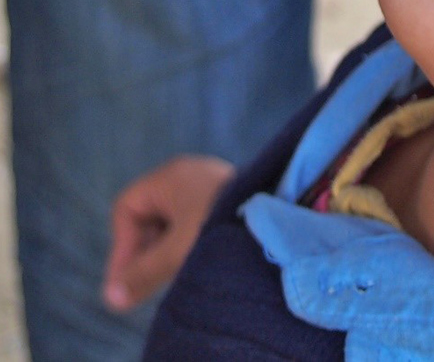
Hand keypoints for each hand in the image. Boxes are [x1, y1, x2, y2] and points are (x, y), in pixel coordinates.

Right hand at [103, 155, 233, 311]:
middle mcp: (191, 174)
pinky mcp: (233, 198)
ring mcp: (214, 184)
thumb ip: (143, 273)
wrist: (285, 211)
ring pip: (176, 222)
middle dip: (147, 251)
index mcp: (172, 175)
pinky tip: (201, 262)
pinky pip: (199, 221)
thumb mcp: (179, 251)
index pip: (127, 208)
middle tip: (151, 283)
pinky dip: (193, 243)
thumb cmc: (226, 224)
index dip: (123, 245)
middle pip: (151, 216)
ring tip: (178, 274)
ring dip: (171, 250)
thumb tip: (111, 298)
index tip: (129, 279)